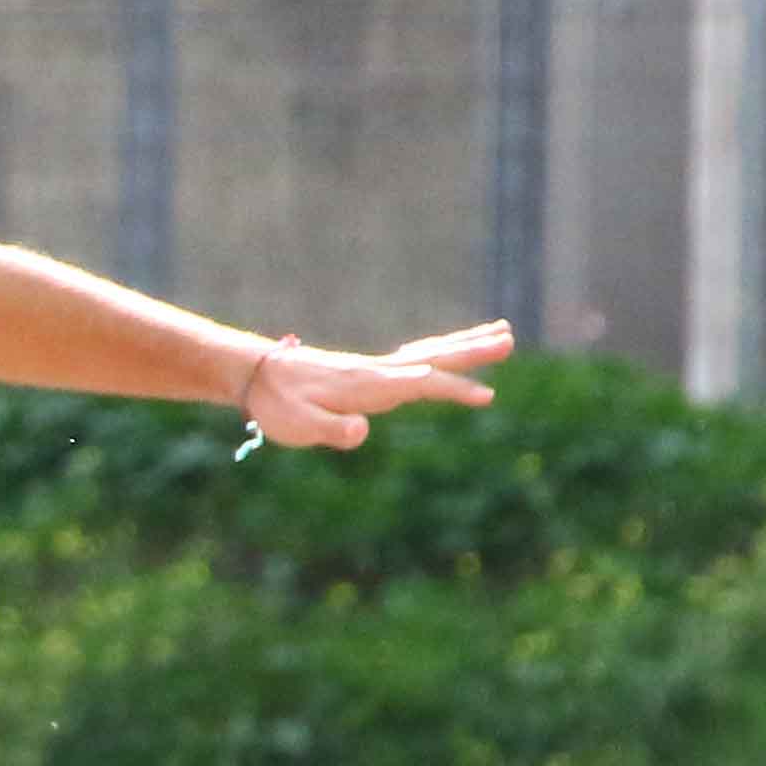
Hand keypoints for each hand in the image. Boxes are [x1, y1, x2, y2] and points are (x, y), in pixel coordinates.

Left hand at [243, 320, 511, 451]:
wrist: (255, 374)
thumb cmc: (276, 404)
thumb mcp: (298, 426)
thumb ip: (331, 430)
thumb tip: (362, 432)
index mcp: (368, 384)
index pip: (419, 384)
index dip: (452, 390)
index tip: (485, 395)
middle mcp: (377, 370)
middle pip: (433, 357)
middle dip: (471, 350)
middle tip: (510, 338)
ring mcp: (374, 368)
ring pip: (427, 353)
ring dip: (463, 345)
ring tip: (500, 333)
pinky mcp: (368, 372)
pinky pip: (414, 359)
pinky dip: (438, 354)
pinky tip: (445, 356)